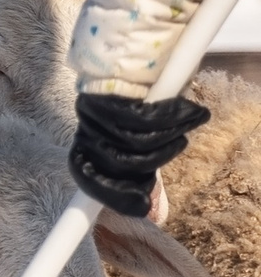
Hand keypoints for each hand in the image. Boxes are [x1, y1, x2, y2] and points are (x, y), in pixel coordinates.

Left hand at [70, 91, 210, 218]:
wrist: (128, 63)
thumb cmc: (136, 109)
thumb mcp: (138, 145)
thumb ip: (143, 174)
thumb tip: (153, 213)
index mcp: (85, 154)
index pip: (91, 183)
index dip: (117, 197)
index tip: (141, 209)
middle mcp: (85, 137)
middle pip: (122, 165)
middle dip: (156, 160)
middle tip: (176, 146)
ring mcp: (94, 118)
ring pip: (137, 143)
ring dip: (169, 138)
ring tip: (183, 128)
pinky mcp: (110, 98)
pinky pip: (147, 119)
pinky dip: (174, 118)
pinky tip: (191, 113)